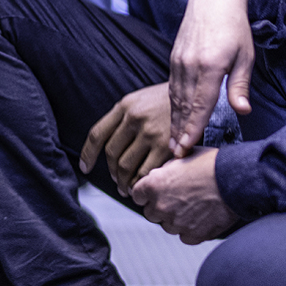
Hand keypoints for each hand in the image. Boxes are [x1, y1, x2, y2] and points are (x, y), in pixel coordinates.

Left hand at [79, 82, 172, 196]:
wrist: (200, 97)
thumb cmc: (170, 101)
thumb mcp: (142, 99)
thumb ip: (124, 118)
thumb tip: (108, 143)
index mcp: (125, 106)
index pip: (97, 134)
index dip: (87, 155)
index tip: (84, 167)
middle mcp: (134, 118)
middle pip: (112, 154)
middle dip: (112, 172)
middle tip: (116, 181)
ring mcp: (150, 133)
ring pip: (126, 166)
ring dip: (124, 182)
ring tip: (128, 188)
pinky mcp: (167, 146)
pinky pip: (146, 172)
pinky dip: (141, 183)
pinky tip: (144, 186)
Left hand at [130, 147, 237, 243]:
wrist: (237, 179)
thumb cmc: (212, 165)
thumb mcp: (182, 158)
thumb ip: (164, 170)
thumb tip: (158, 175)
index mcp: (154, 185)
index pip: (137, 195)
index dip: (147, 193)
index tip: (154, 193)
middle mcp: (162, 206)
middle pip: (151, 213)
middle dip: (161, 206)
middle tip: (178, 198)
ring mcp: (177, 222)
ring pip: (168, 226)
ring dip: (176, 219)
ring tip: (193, 207)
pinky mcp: (193, 235)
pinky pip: (185, 236)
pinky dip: (191, 230)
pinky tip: (201, 217)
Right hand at [169, 0, 253, 156]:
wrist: (213, 1)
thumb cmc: (235, 28)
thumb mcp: (245, 57)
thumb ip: (240, 86)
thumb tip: (243, 111)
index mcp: (210, 66)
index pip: (200, 105)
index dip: (192, 128)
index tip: (185, 147)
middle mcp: (190, 65)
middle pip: (184, 106)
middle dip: (179, 132)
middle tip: (175, 155)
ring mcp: (179, 62)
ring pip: (175, 98)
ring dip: (174, 121)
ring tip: (172, 142)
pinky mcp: (174, 59)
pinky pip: (172, 87)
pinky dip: (173, 105)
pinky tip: (174, 118)